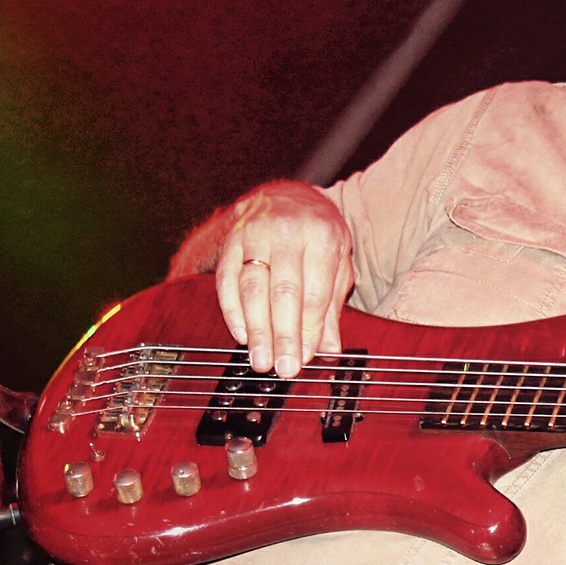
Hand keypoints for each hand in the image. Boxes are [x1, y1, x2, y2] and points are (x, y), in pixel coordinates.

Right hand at [213, 182, 353, 377]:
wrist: (284, 197)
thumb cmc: (317, 234)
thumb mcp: (338, 261)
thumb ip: (333, 303)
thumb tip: (329, 348)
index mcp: (322, 235)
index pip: (315, 291)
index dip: (309, 328)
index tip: (305, 357)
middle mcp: (287, 231)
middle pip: (283, 290)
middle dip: (282, 334)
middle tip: (282, 367)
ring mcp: (255, 233)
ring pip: (252, 286)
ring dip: (256, 328)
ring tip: (261, 359)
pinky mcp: (231, 240)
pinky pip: (227, 279)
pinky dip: (232, 310)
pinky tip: (240, 334)